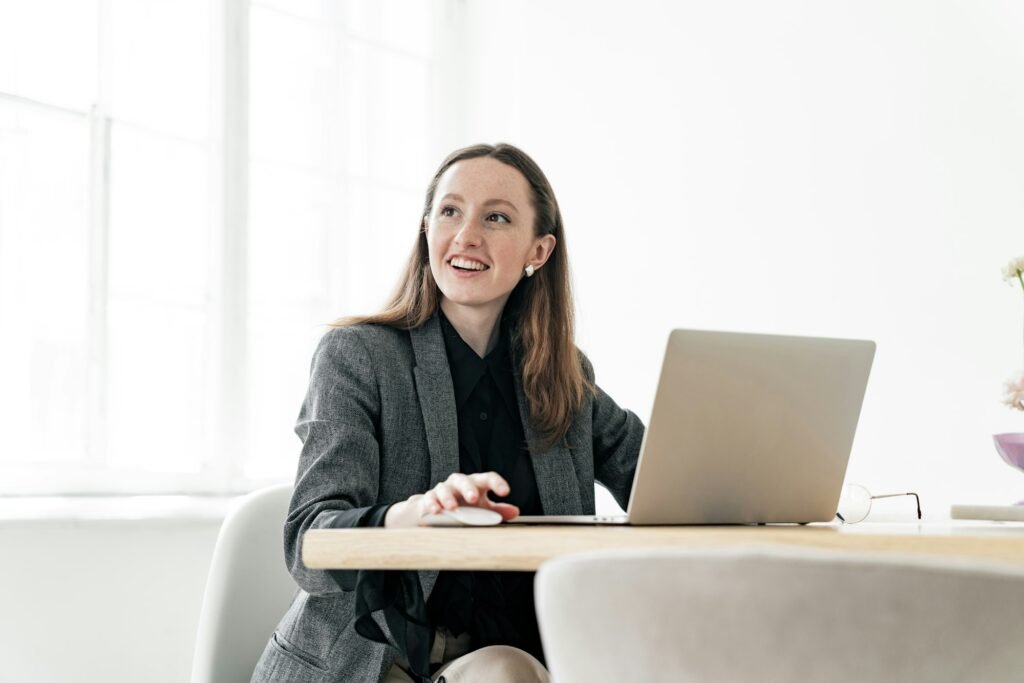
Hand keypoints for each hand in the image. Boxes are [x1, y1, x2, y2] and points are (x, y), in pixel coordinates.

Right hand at [385, 472, 519, 527]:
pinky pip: (430, 498)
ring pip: (444, 489)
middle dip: (469, 489)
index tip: (505, 492)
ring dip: (448, 498)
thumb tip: (515, 511)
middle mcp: (459, 483)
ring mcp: (443, 490)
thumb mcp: (483, 508)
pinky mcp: (429, 498)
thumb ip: (498, 510)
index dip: (497, 483)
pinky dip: (432, 504)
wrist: (440, 510)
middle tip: (474, 498)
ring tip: (452, 508)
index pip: (487, 478)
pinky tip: (436, 511)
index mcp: (475, 484)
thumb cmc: (465, 507)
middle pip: (464, 480)